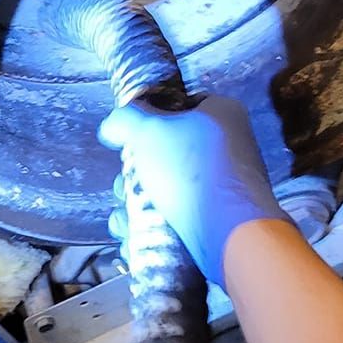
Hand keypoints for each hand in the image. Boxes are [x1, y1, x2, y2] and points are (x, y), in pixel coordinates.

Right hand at [99, 95, 286, 289]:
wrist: (229, 233)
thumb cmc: (192, 170)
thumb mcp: (149, 129)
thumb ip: (126, 119)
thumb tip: (113, 126)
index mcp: (222, 115)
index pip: (181, 106)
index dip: (150, 119)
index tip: (131, 138)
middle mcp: (228, 148)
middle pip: (167, 153)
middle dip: (135, 173)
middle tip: (125, 185)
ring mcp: (223, 188)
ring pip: (167, 190)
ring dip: (137, 204)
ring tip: (126, 218)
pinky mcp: (216, 221)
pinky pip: (176, 219)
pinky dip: (152, 228)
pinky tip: (134, 237)